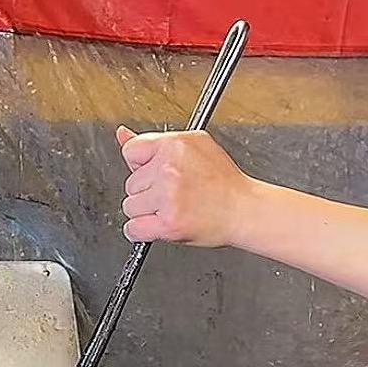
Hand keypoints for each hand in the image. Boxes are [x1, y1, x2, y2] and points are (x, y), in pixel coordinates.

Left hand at [116, 125, 250, 245]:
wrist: (246, 210)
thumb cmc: (224, 184)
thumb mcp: (195, 148)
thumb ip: (157, 143)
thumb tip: (121, 134)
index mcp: (175, 145)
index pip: (132, 151)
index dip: (142, 167)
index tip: (158, 175)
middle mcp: (169, 168)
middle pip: (130, 183)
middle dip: (147, 192)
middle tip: (174, 195)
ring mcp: (168, 196)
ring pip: (131, 207)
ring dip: (146, 213)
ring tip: (173, 209)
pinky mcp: (169, 222)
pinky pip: (133, 229)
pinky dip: (141, 232)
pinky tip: (158, 226)